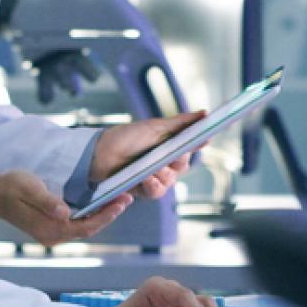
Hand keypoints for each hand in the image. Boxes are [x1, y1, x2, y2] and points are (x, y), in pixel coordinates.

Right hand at [0, 170, 130, 245]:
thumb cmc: (11, 187)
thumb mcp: (29, 188)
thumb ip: (47, 201)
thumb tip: (64, 212)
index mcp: (50, 229)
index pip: (86, 226)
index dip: (106, 215)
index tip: (121, 202)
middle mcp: (53, 236)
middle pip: (89, 229)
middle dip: (109, 215)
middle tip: (127, 198)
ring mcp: (52, 234)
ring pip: (85, 228)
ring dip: (103, 215)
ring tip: (119, 200)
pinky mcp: (51, 228)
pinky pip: (77, 225)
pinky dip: (91, 215)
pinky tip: (101, 205)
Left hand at [93, 110, 207, 200]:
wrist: (100, 153)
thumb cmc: (126, 137)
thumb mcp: (155, 127)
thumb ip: (181, 123)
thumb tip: (205, 113)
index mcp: (168, 145)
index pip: (190, 147)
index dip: (197, 143)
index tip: (204, 138)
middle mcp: (164, 163)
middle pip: (181, 167)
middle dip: (173, 161)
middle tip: (165, 156)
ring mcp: (154, 177)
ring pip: (169, 181)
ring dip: (159, 174)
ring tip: (147, 169)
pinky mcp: (143, 190)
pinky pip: (156, 193)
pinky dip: (151, 185)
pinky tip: (144, 179)